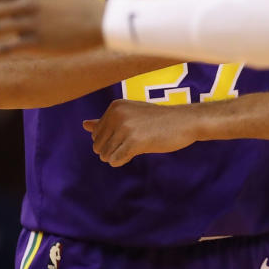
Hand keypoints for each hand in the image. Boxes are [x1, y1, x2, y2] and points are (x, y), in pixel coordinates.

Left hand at [82, 99, 197, 166]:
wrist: (184, 121)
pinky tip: (137, 151)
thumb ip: (106, 121)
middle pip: (98, 147)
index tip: (132, 132)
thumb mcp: (131, 116)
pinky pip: (116, 160)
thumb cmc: (158, 120)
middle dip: (114, 150)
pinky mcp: (134, 142)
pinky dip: (123, 161)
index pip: (96, 135)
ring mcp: (126, 128)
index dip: (112, 141)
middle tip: (135, 141)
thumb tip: (84, 124)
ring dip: (120, 156)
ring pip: (106, 155)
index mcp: (115, 107)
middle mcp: (117, 115)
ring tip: (137, 145)